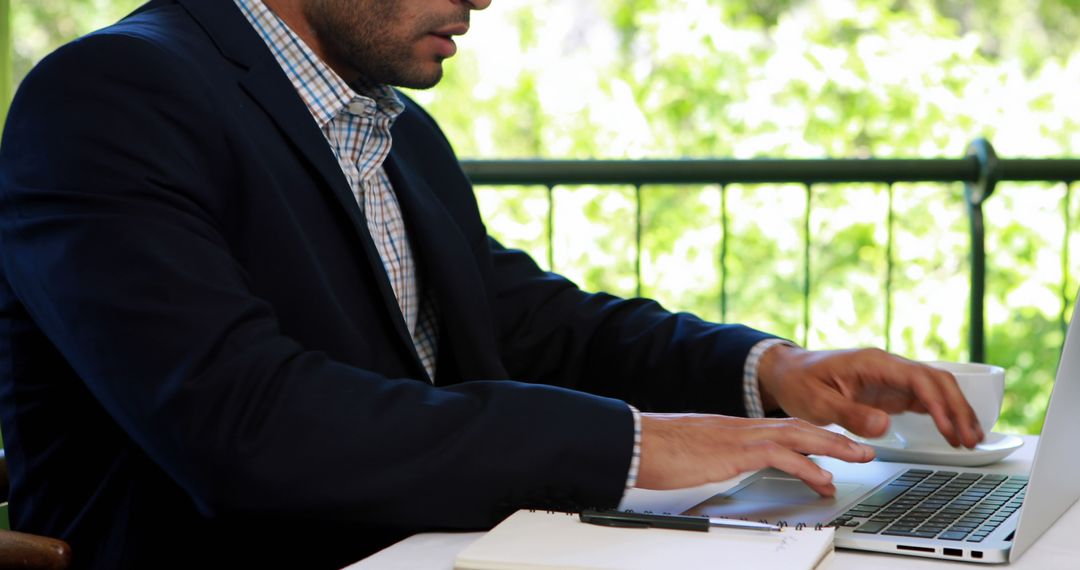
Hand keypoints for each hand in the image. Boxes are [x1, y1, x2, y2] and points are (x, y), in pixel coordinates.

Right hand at [635, 413, 874, 494]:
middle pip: (799, 427)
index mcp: (733, 428)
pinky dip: (806, 466)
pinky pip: (779, 456)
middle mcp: (741, 427)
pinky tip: (821, 478)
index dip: (812, 436)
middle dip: (835, 438)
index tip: (833, 447)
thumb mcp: (692, 453)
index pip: (781, 428)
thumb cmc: (654, 449)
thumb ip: (710, 457)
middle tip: (864, 450)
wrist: (634, 441)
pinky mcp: (735, 451)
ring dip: (832, 448)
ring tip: (858, 459)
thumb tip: (715, 466)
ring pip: (798, 436)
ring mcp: (739, 436)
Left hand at [756, 346, 983, 447]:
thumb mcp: (816, 402)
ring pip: (936, 389)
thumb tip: (884, 426)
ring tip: (971, 439)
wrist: (787, 373)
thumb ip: (849, 414)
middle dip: (957, 409)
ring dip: (956, 411)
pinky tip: (954, 431)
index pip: (918, 379)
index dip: (938, 404)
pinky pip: (924, 398)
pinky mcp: (890, 391)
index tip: (949, 428)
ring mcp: (891, 378)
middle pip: (936, 381)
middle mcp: (887, 366)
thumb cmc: (799, 382)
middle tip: (970, 439)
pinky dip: (942, 413)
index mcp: (872, 362)